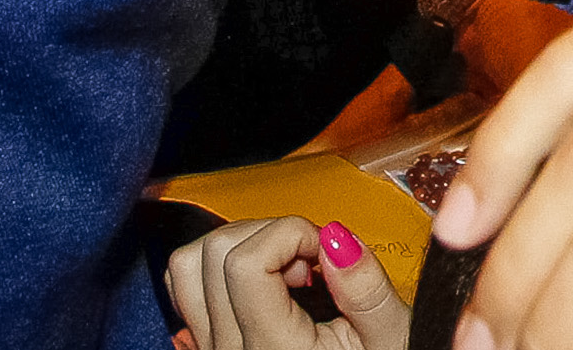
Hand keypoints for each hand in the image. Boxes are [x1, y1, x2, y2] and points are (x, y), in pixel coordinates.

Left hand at [164, 216, 408, 349]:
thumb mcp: (389, 339)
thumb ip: (367, 291)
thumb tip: (335, 238)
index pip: (246, 262)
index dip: (292, 233)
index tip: (324, 249)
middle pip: (215, 254)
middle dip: (271, 235)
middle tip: (310, 263)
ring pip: (189, 265)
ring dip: (240, 244)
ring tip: (282, 267)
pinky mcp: (206, 345)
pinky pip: (183, 287)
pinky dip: (217, 266)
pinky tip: (259, 278)